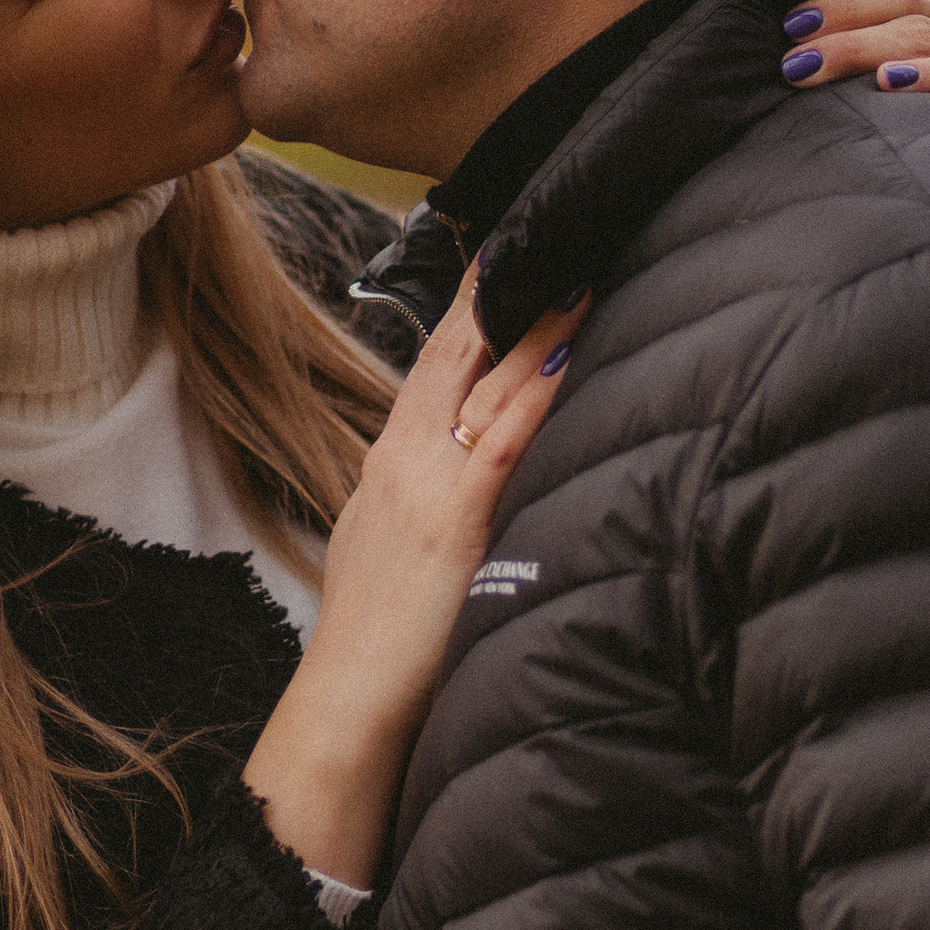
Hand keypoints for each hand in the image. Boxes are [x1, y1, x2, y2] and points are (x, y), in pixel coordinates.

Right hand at [241, 274, 586, 888]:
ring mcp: (427, 483)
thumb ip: (439, 514)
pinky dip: (537, 389)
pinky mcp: (456, 520)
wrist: (345, 711)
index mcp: (392, 464)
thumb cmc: (381, 651)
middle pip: (458, 348)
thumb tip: (475, 493)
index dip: (475, 302)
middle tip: (554, 218)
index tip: (511, 248)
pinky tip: (570, 350)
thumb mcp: (398, 559)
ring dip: (537, 321)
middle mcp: (404, 458)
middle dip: (503, 283)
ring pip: (485, 380)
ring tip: (583, 262)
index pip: (438, 360)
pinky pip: (504, 439)